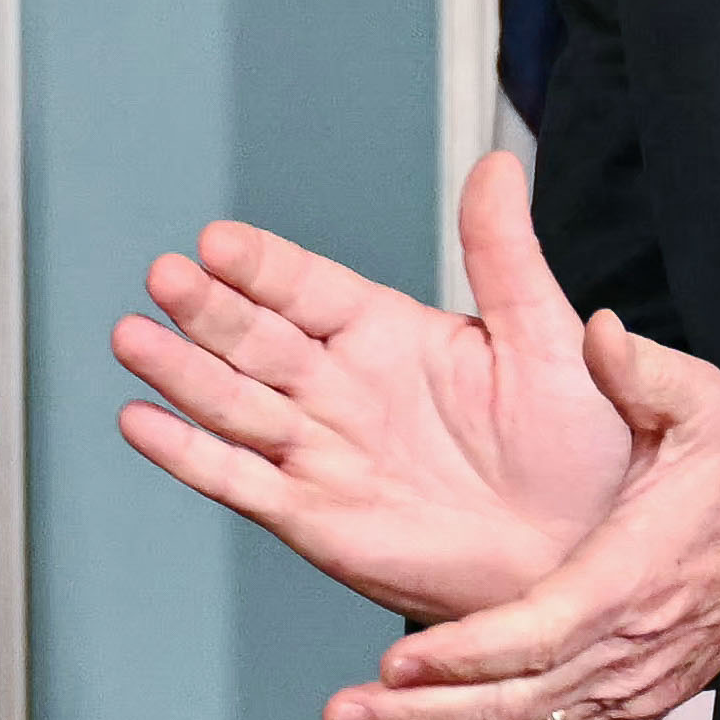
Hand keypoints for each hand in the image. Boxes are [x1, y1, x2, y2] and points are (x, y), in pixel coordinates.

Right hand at [111, 149, 633, 626]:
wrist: (587, 555)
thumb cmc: (582, 449)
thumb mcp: (546, 337)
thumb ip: (506, 254)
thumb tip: (499, 164)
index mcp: (389, 334)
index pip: (308, 289)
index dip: (262, 267)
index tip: (218, 241)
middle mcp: (343, 388)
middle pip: (257, 340)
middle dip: (208, 311)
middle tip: (164, 276)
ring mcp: (322, 454)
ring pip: (235, 404)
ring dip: (181, 373)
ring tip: (131, 337)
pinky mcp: (315, 520)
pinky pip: (241, 482)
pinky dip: (189, 455)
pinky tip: (140, 422)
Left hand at [315, 311, 719, 719]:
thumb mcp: (704, 407)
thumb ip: (647, 373)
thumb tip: (600, 332)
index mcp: (627, 584)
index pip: (537, 636)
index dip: (464, 656)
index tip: (394, 660)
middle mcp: (621, 657)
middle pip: (511, 710)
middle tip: (340, 719)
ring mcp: (620, 698)